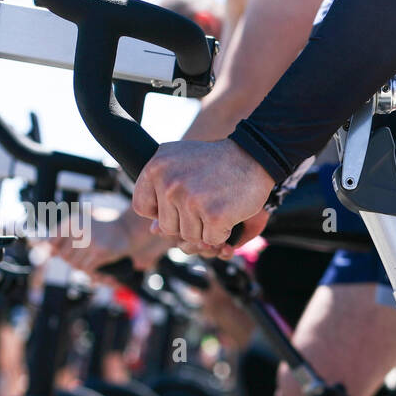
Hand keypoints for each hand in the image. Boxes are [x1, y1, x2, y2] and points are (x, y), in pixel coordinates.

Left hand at [49, 210, 168, 272]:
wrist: (126, 230)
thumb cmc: (101, 230)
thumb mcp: (80, 229)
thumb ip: (61, 239)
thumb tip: (43, 252)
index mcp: (73, 221)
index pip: (51, 242)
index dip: (54, 251)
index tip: (61, 252)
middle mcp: (80, 229)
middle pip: (64, 255)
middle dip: (71, 260)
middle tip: (81, 258)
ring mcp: (90, 240)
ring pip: (75, 264)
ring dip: (81, 267)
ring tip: (89, 262)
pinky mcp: (100, 251)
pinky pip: (87, 269)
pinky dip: (90, 272)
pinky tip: (96, 268)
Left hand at [132, 138, 272, 256]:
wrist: (253, 156)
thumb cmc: (216, 161)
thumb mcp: (180, 163)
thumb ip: (162, 191)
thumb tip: (155, 231)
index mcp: (156, 168)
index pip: (142, 206)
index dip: (160, 211)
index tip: (177, 203)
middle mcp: (169, 183)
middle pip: (167, 227)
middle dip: (187, 221)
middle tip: (205, 200)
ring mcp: (190, 199)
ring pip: (189, 236)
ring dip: (206, 228)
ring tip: (217, 203)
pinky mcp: (213, 215)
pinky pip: (211, 240)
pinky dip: (223, 232)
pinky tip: (229, 211)